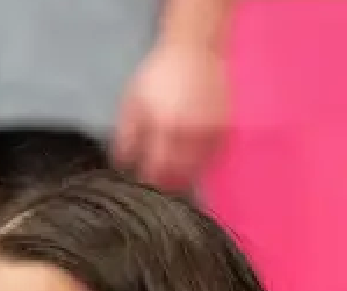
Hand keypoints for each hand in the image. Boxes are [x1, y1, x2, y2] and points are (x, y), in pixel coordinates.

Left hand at [111, 41, 231, 191]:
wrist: (195, 49)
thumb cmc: (158, 75)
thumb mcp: (133, 101)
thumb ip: (126, 135)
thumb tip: (122, 165)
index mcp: (165, 127)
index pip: (157, 169)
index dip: (148, 180)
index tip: (140, 182)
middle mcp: (191, 133)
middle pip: (180, 175)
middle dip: (166, 183)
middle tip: (156, 184)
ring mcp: (210, 132)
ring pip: (198, 169)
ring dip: (184, 177)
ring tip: (172, 175)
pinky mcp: (224, 128)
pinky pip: (212, 157)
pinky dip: (200, 163)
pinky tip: (189, 159)